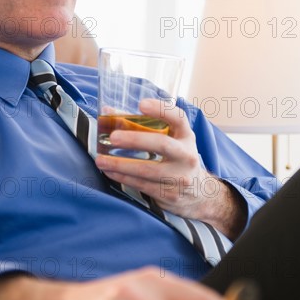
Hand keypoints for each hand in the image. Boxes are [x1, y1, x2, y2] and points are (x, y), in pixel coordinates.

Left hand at [95, 99, 245, 238]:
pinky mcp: (169, 194)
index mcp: (186, 136)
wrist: (199, 194)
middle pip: (161, 144)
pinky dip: (122, 177)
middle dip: (135, 140)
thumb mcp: (170, 139)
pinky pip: (141, 184)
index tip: (142, 104)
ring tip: (101, 160)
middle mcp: (186, 155)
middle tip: (114, 137)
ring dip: (120, 164)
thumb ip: (140, 124)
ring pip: (147, 169)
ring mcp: (179, 176)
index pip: (178, 118)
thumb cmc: (176, 158)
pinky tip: (109, 171)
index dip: (160, 110)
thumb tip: (107, 112)